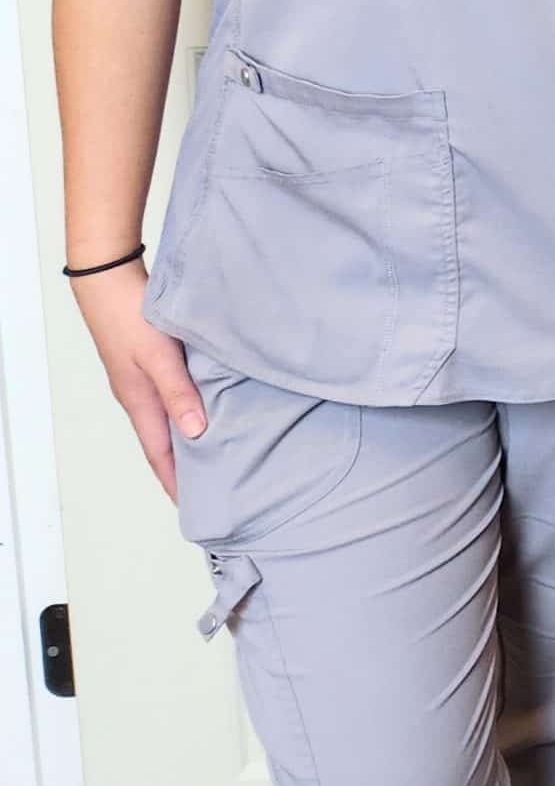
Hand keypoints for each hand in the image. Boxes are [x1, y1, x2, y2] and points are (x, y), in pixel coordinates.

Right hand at [70, 262, 201, 499]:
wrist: (111, 281)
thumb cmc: (132, 317)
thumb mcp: (160, 357)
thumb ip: (179, 393)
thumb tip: (197, 433)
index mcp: (139, 401)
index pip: (160, 453)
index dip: (175, 480)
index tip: (191, 505)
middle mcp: (139, 395)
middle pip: (163, 441)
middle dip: (183, 466)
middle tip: (209, 486)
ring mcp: (142, 379)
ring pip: (167, 419)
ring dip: (186, 438)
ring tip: (212, 453)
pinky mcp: (149, 361)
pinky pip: (170, 396)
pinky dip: (186, 410)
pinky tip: (205, 406)